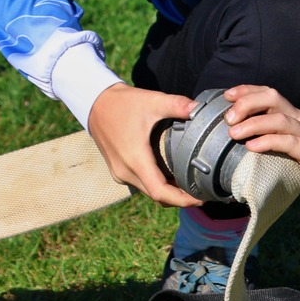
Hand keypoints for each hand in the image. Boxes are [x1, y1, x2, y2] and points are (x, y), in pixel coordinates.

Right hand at [85, 83, 199, 208]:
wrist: (95, 103)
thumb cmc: (123, 103)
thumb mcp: (152, 101)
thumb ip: (177, 105)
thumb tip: (200, 109)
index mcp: (135, 160)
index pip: (160, 192)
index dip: (182, 200)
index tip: (201, 199)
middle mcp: (125, 172)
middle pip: (157, 196)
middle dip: (181, 199)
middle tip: (204, 193)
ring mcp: (120, 173)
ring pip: (149, 191)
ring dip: (169, 193)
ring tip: (192, 186)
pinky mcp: (118, 170)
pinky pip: (141, 184)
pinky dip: (158, 185)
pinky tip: (173, 176)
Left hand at [222, 85, 299, 206]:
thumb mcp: (293, 153)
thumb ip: (273, 150)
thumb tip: (239, 158)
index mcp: (295, 117)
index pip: (269, 94)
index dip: (247, 91)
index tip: (226, 96)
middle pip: (272, 98)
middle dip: (246, 102)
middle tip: (227, 118)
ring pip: (279, 118)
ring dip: (253, 123)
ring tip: (233, 132)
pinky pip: (289, 142)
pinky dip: (269, 141)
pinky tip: (253, 146)